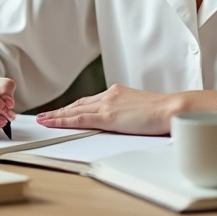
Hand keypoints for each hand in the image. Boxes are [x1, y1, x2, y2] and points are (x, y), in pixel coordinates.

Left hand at [36, 86, 216, 135]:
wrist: (173, 109)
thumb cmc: (164, 112)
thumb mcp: (142, 110)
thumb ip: (128, 113)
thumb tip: (125, 121)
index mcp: (119, 93)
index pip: (90, 101)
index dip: (74, 107)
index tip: (63, 110)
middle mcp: (110, 94)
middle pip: (79, 104)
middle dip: (61, 110)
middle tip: (46, 115)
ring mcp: (107, 103)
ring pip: (75, 110)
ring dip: (57, 115)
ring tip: (43, 120)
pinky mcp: (107, 115)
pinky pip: (79, 118)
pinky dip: (62, 120)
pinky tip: (52, 122)